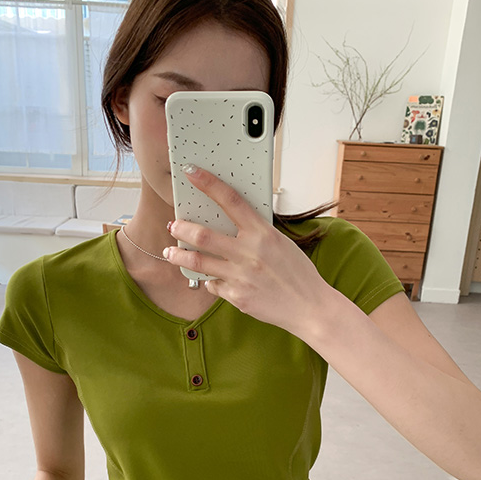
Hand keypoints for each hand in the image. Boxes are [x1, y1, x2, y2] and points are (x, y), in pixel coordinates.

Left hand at [163, 164, 328, 336]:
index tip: (190, 172)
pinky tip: (210, 278)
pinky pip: (212, 285)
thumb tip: (233, 223)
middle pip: (202, 234)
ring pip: (198, 262)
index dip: (207, 183)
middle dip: (181, 228)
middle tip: (173, 225)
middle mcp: (249, 253)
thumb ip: (257, 233)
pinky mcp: (237, 297)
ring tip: (171, 252)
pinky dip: (209, 280)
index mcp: (263, 233)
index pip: (230, 200)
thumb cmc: (298, 274)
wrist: (309, 307)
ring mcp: (241, 276)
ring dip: (179, 256)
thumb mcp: (281, 243)